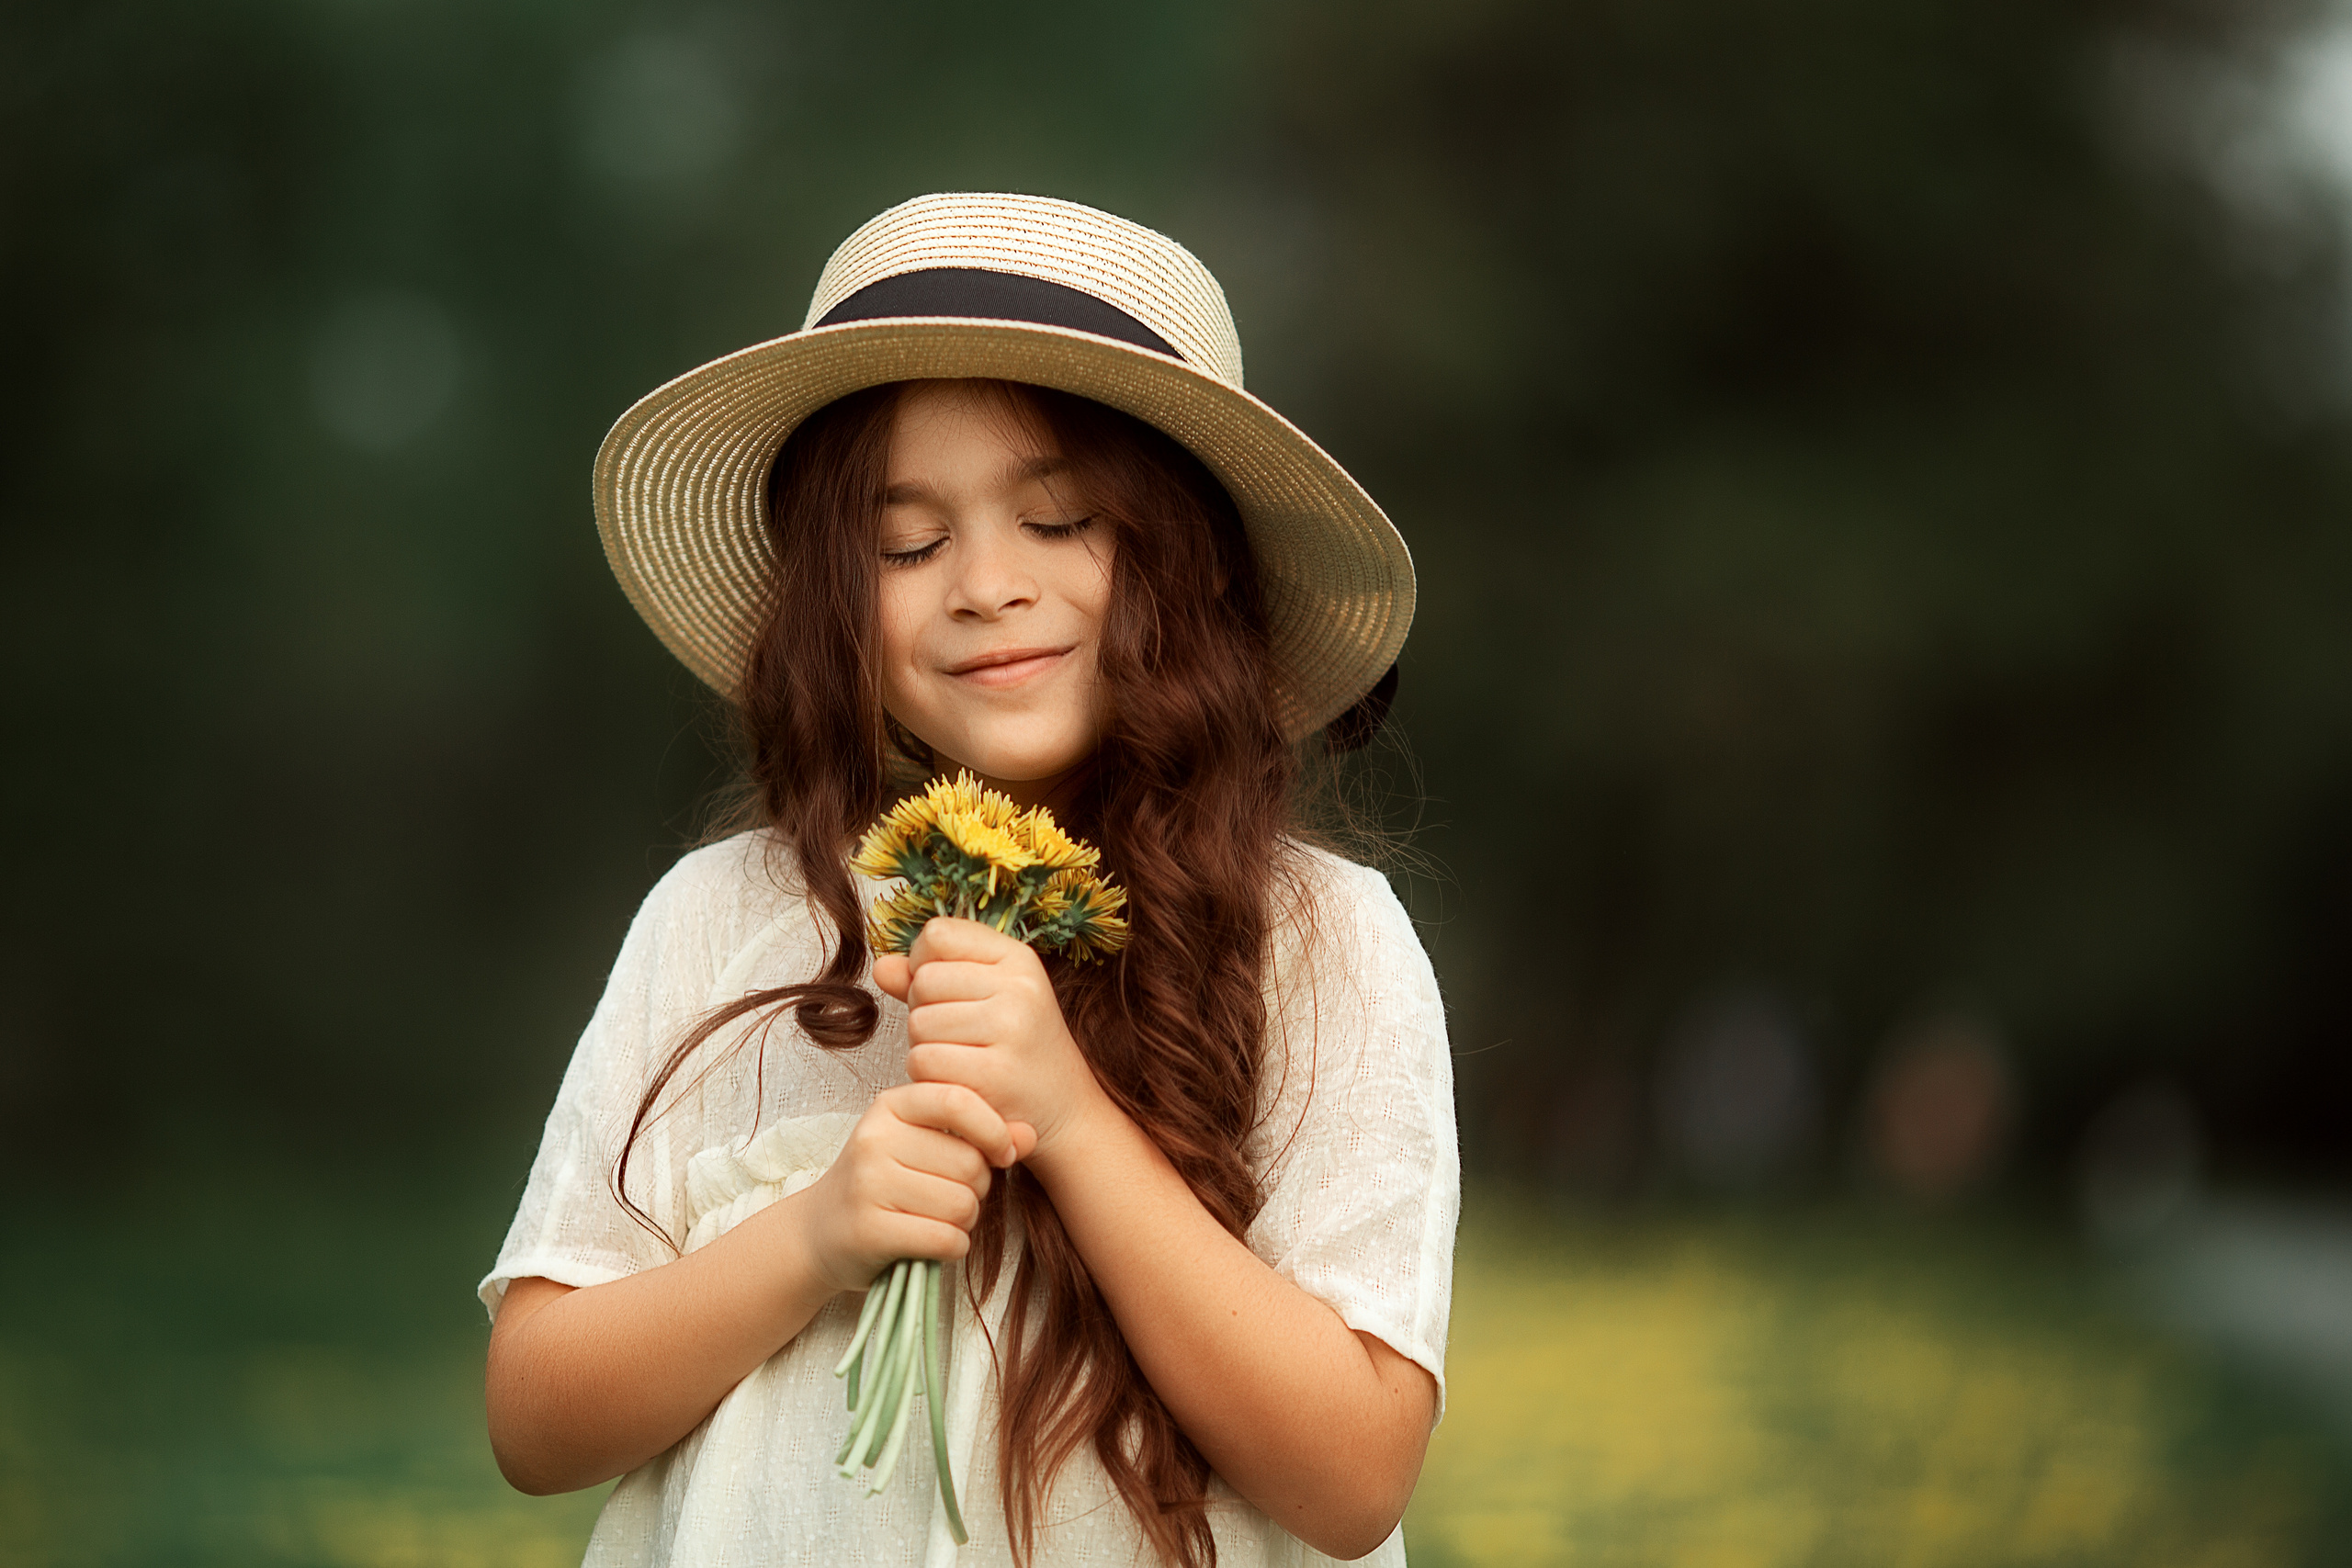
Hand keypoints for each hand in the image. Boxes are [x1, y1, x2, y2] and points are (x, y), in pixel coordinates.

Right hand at [792, 1081, 1033, 1294]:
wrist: (821, 1232)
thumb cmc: (887, 1184)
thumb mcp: (927, 1146)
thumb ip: (981, 1135)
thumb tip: (1030, 1135)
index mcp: (891, 1105)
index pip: (957, 1100)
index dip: (994, 1129)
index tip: (1004, 1154)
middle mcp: (875, 1138)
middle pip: (969, 1163)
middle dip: (978, 1188)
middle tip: (953, 1197)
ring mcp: (868, 1184)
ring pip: (961, 1204)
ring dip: (965, 1222)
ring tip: (939, 1220)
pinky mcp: (868, 1229)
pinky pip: (944, 1238)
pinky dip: (953, 1247)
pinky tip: (935, 1243)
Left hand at [872, 917, 1107, 1162]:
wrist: (1064, 1108)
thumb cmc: (1016, 1047)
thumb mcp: (985, 997)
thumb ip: (931, 976)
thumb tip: (881, 967)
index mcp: (1018, 958)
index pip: (937, 935)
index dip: (924, 963)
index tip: (945, 992)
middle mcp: (1019, 986)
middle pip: (924, 981)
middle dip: (924, 1011)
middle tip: (956, 1036)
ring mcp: (1010, 1028)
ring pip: (919, 1023)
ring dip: (924, 1047)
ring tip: (959, 1059)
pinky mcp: (995, 1072)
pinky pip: (924, 1061)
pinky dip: (928, 1077)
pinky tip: (957, 1082)